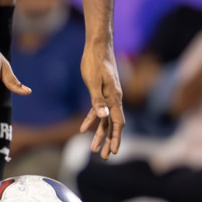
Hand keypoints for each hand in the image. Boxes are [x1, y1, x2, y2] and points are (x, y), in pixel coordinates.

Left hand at [79, 41, 125, 159]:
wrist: (97, 46)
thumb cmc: (95, 62)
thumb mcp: (94, 82)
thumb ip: (98, 100)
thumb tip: (103, 117)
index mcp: (115, 98)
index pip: (118, 123)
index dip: (116, 138)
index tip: (114, 152)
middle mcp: (114, 99)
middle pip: (113, 125)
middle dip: (109, 141)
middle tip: (104, 156)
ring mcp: (108, 96)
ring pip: (106, 119)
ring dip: (100, 134)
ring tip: (94, 149)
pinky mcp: (101, 92)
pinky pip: (98, 110)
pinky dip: (92, 120)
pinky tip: (84, 129)